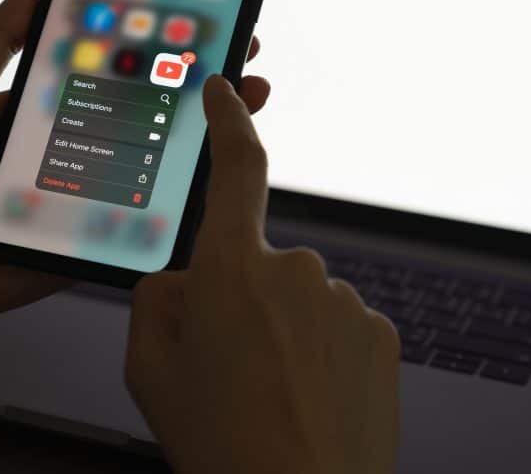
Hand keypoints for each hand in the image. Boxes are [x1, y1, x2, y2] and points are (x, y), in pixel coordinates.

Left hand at [0, 0, 271, 337]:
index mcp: (37, 113)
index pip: (108, 75)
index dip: (154, 53)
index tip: (199, 24)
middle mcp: (64, 154)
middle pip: (142, 120)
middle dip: (195, 92)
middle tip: (245, 64)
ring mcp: (76, 203)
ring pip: (150, 173)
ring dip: (201, 146)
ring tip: (247, 111)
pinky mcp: (77, 249)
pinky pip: (133, 232)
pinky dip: (175, 215)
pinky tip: (218, 189)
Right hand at [125, 76, 400, 473]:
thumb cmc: (218, 441)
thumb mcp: (148, 367)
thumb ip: (157, 300)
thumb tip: (184, 280)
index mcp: (230, 269)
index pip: (236, 169)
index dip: (229, 120)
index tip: (224, 91)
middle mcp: (296, 270)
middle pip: (257, 260)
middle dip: (240, 295)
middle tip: (227, 363)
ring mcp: (346, 302)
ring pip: (301, 298)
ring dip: (283, 330)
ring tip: (268, 393)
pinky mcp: (382, 333)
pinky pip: (339, 325)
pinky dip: (320, 352)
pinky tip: (305, 398)